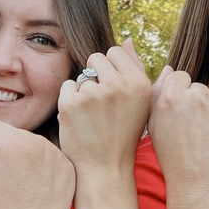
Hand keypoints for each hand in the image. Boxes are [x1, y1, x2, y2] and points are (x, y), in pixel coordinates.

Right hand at [0, 121, 74, 208]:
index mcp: (10, 140)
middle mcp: (37, 141)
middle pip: (7, 135)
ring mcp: (56, 154)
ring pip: (26, 146)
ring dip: (18, 160)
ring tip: (16, 188)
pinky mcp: (67, 168)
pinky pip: (45, 158)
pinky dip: (36, 170)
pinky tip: (32, 190)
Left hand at [58, 38, 151, 177]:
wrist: (106, 168)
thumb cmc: (124, 133)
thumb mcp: (141, 102)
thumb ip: (136, 68)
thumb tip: (128, 40)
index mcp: (139, 82)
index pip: (116, 51)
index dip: (111, 69)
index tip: (113, 90)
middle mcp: (118, 85)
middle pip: (96, 58)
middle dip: (96, 76)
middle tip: (102, 104)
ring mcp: (93, 93)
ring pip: (82, 76)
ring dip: (84, 91)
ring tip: (93, 116)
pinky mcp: (71, 103)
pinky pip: (67, 87)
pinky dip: (70, 100)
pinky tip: (81, 119)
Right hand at [147, 69, 208, 206]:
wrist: (199, 187)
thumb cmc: (172, 158)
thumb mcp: (154, 126)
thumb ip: (158, 93)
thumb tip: (170, 68)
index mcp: (172, 96)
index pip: (180, 78)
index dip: (179, 96)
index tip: (180, 114)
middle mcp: (198, 97)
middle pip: (199, 90)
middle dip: (197, 105)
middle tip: (193, 133)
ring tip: (206, 142)